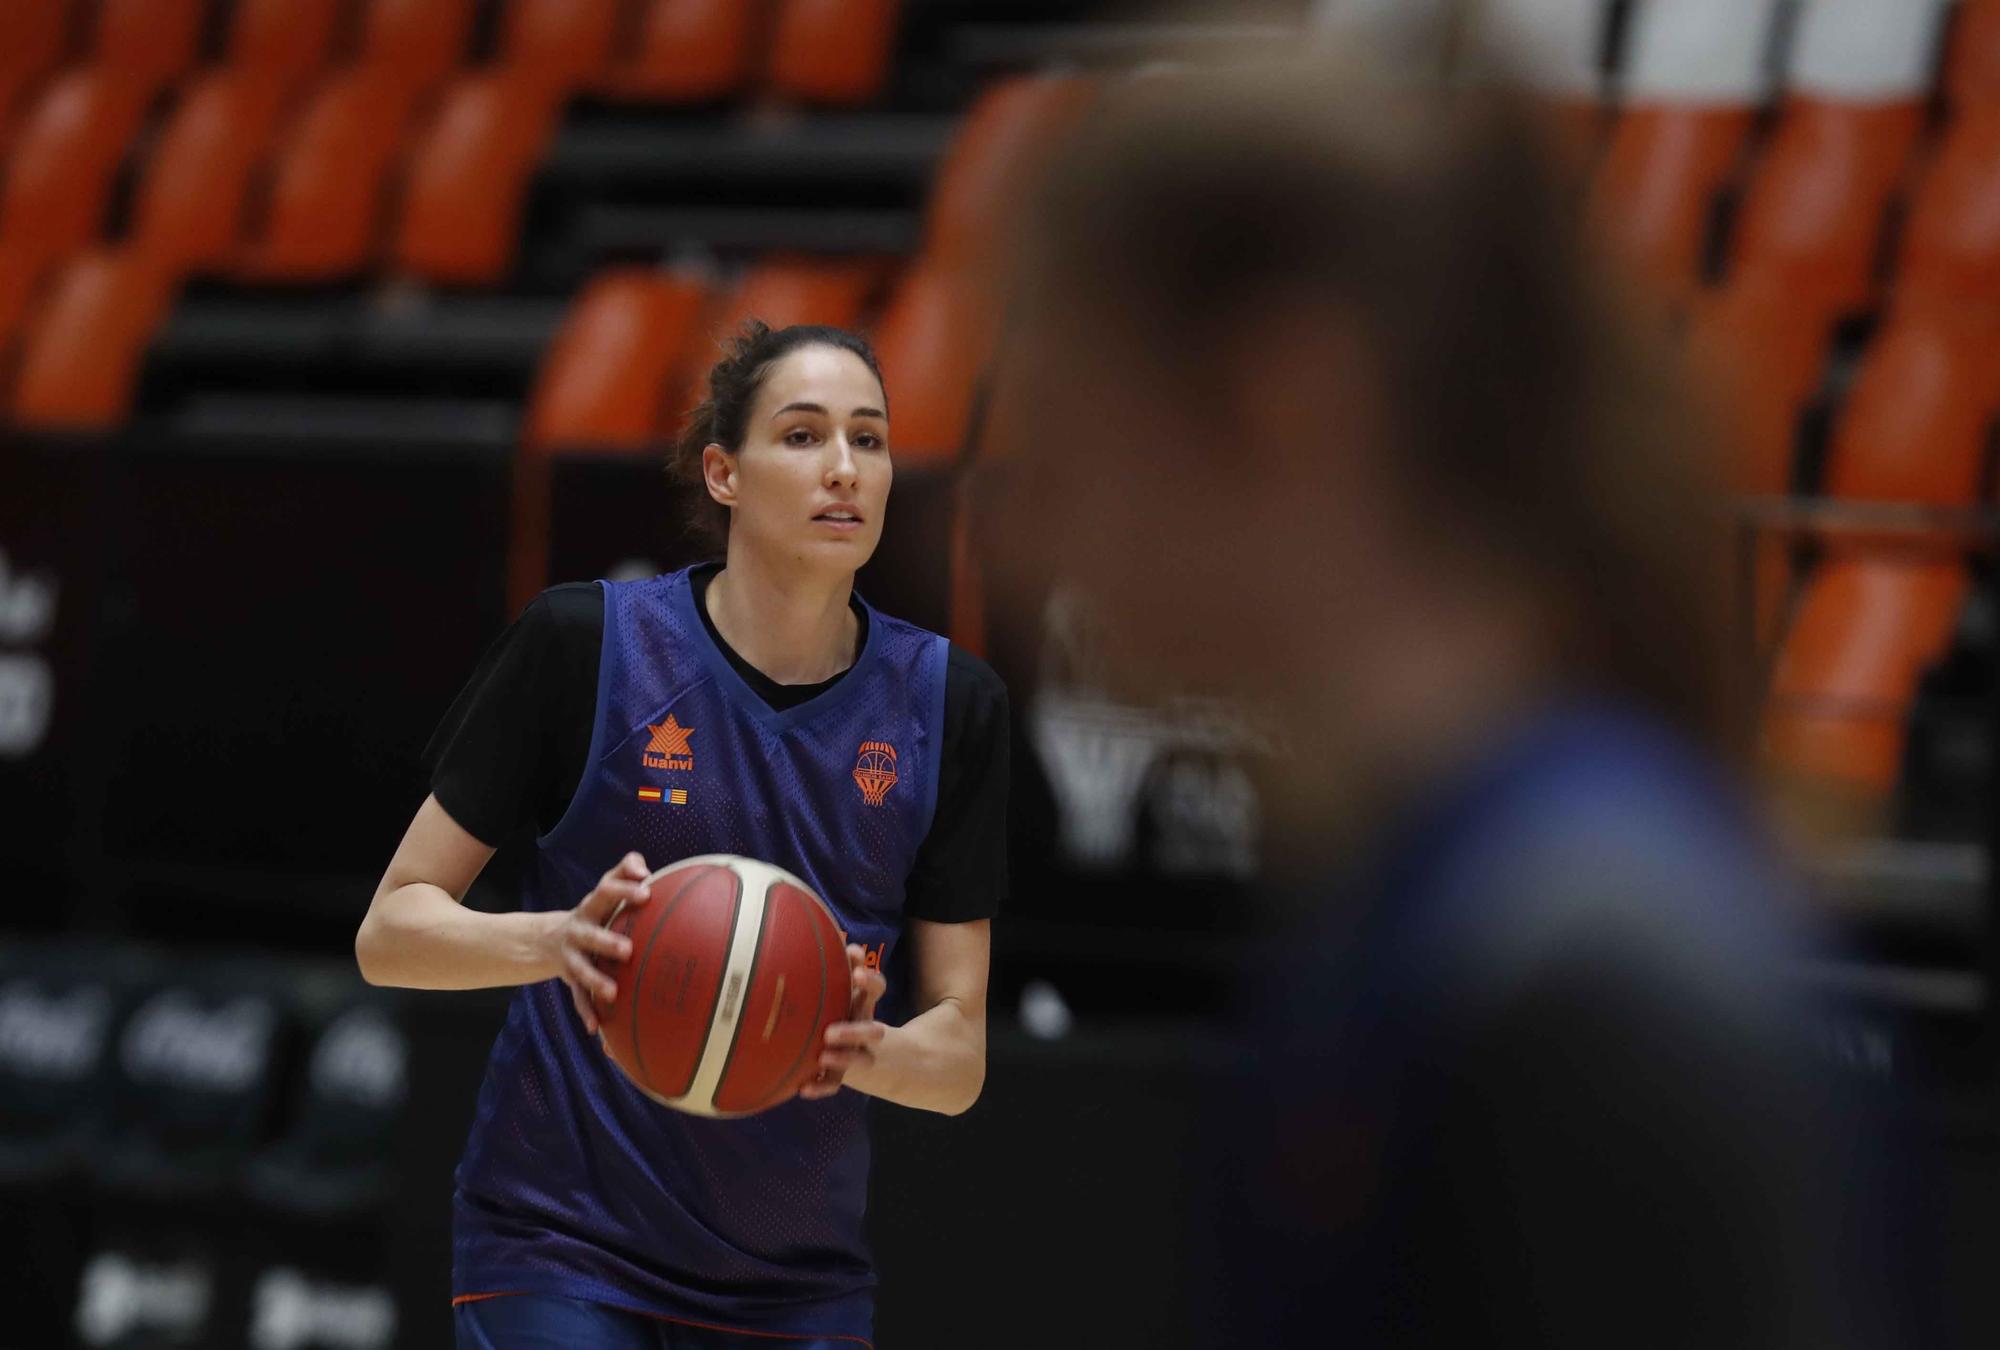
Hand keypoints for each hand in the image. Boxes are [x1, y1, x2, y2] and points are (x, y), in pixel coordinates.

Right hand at [541, 852, 650, 1034]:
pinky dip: (586, 1011)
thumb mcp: (605, 889)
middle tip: (628, 950)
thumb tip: (645, 869)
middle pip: (590, 934)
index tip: (646, 893)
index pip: (605, 893)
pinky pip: (578, 997)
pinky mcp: (570, 978)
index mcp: (591, 907)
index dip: (624, 891)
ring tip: (612, 993)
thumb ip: (625, 871)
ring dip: (595, 981)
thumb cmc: (596, 910)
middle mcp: (578, 930)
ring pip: (581, 970)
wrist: (548, 939)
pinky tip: (596, 1027)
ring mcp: (572, 956)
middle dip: (606, 942)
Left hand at [798, 945, 886, 1099]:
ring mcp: (855, 1053)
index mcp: (862, 1004)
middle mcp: (864, 1028)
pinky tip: (802, 1088)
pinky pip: (834, 1084)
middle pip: (872, 1031)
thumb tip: (805, 932)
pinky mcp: (842, 1074)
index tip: (857, 973)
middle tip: (830, 1031)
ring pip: (860, 1059)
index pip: (875, 988)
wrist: (859, 1051)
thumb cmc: (837, 1008)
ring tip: (823, 1055)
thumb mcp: (838, 989)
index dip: (870, 981)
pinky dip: (820, 1087)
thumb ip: (828, 967)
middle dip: (855, 1030)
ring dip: (844, 1058)